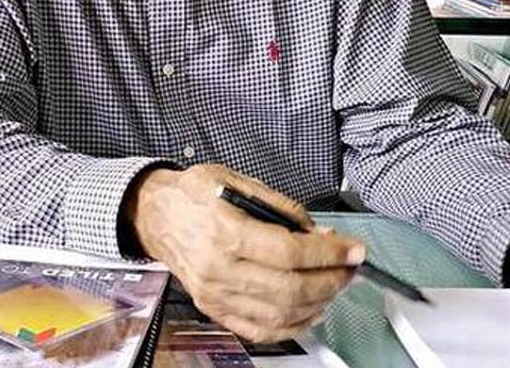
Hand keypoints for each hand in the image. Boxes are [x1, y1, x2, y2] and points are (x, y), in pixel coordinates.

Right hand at [123, 163, 365, 342]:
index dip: (328, 254)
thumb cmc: (194, 193)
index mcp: (225, 231)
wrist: (155, 215)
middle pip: (289, 288)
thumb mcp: (237, 180)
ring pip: (279, 314)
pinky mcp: (213, 309)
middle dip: (331, 280)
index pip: (288, 252)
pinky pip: (259, 330)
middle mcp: (219, 268)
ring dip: (318, 303)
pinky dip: (292, 326)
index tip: (354, 250)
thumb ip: (281, 207)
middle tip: (351, 269)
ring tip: (336, 286)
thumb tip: (318, 232)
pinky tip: (311, 311)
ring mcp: (215, 295)